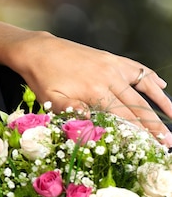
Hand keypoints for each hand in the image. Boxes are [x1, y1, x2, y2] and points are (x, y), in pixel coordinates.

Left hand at [0, 20, 171, 146]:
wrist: (37, 50)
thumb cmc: (42, 79)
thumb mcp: (53, 102)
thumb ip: (76, 115)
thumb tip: (96, 129)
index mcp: (94, 92)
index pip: (124, 117)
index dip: (140, 133)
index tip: (153, 145)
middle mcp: (109, 77)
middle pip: (137, 105)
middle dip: (154, 125)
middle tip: (168, 141)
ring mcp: (112, 65)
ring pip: (143, 86)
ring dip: (161, 101)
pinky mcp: (110, 58)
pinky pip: (136, 68)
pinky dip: (149, 78)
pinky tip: (162, 86)